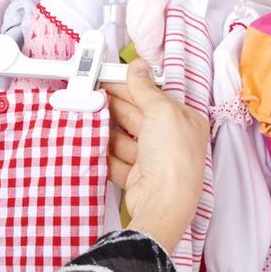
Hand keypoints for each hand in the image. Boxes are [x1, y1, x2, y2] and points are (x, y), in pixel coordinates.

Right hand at [103, 59, 208, 253]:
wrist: (164, 203)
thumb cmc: (174, 160)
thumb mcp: (162, 112)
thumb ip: (146, 89)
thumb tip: (138, 68)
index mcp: (183, 121)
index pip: (152, 97)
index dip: (130, 86)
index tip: (108, 78)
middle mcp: (170, 140)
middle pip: (136, 116)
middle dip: (113, 106)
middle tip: (90, 94)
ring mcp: (153, 160)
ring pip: (123, 138)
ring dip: (105, 129)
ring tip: (87, 116)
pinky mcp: (137, 177)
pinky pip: (115, 160)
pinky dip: (103, 152)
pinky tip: (91, 142)